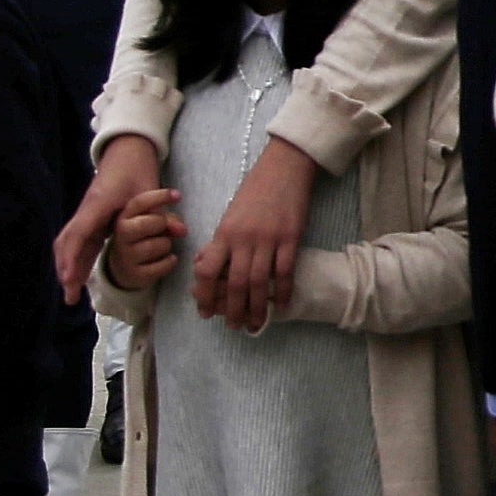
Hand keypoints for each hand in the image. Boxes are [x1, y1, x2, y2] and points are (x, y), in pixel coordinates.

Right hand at [57, 135, 164, 300]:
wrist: (125, 149)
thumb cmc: (135, 168)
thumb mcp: (151, 189)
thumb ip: (162, 213)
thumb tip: (181, 232)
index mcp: (97, 205)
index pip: (79, 235)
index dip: (73, 259)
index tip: (70, 281)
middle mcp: (86, 210)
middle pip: (68, 243)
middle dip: (69, 270)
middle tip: (71, 297)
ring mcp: (85, 212)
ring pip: (69, 242)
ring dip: (70, 266)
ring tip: (72, 291)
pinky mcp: (90, 215)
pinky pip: (78, 239)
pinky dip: (76, 256)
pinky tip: (79, 273)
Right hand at [105, 187, 186, 293]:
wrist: (124, 268)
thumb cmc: (143, 238)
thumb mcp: (152, 223)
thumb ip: (168, 219)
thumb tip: (182, 229)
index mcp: (124, 217)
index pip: (139, 203)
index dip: (159, 197)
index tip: (177, 195)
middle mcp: (121, 235)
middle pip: (148, 223)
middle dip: (162, 224)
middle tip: (163, 229)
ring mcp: (126, 256)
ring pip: (157, 245)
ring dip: (166, 245)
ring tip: (162, 245)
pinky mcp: (134, 274)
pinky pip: (160, 266)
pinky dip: (169, 262)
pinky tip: (167, 259)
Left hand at [192, 139, 316, 331]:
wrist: (283, 168)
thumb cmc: (255, 191)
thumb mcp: (230, 214)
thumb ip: (221, 241)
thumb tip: (205, 264)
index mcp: (224, 233)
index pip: (208, 270)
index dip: (204, 294)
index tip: (205, 311)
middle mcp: (243, 239)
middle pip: (235, 283)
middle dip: (233, 310)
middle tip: (234, 327)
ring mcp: (268, 239)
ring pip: (259, 283)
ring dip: (257, 308)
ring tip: (256, 324)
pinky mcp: (290, 238)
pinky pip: (285, 272)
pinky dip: (284, 292)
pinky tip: (283, 306)